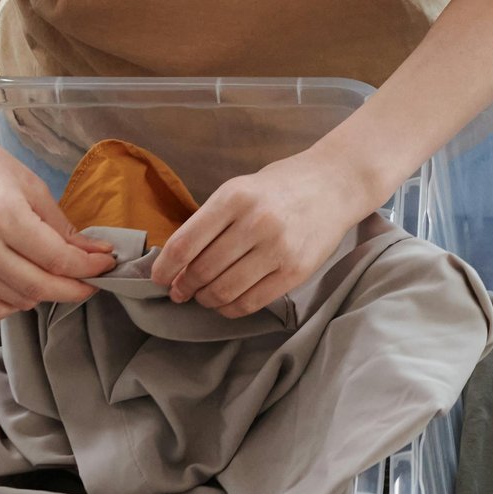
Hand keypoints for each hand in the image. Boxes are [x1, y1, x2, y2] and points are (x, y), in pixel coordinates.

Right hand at [0, 118, 114, 319]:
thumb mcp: (31, 185)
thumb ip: (62, 225)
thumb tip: (95, 252)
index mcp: (3, 216)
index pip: (56, 258)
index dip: (88, 267)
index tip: (107, 264)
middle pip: (38, 287)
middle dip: (74, 289)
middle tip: (93, 281)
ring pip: (16, 300)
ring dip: (46, 295)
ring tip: (61, 278)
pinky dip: (15, 303)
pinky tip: (28, 286)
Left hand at [149, 143, 379, 317]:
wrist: (334, 185)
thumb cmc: (280, 188)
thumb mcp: (240, 188)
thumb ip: (210, 221)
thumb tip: (176, 262)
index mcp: (235, 197)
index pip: (186, 243)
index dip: (166, 267)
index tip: (159, 278)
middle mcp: (256, 223)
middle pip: (203, 270)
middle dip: (184, 287)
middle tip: (180, 291)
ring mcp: (278, 249)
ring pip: (224, 291)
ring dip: (206, 299)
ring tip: (203, 296)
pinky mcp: (296, 271)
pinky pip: (251, 302)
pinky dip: (230, 308)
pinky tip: (226, 302)